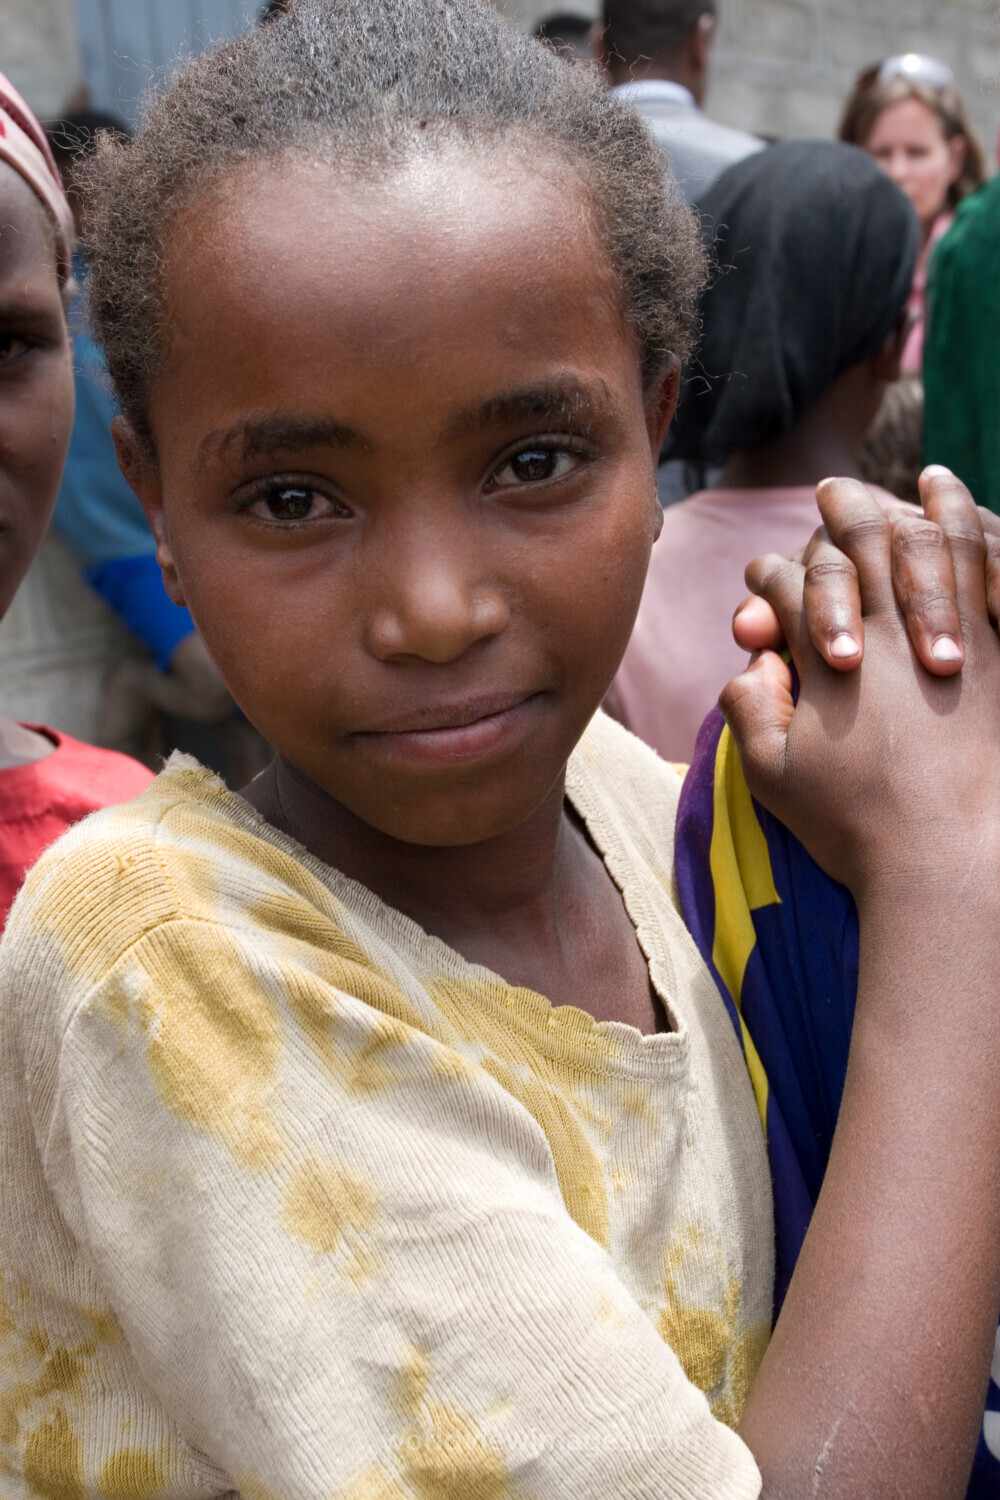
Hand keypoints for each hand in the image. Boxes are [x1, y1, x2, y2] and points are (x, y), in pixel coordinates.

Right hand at [719, 472, 999, 896]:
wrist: (946, 862)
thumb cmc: (853, 827)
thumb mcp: (772, 776)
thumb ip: (750, 709)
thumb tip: (753, 662)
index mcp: (826, 657)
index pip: (785, 586)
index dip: (767, 581)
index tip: (762, 585)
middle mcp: (885, 631)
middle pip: (860, 544)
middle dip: (844, 512)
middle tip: (837, 488)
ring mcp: (946, 636)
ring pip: (935, 544)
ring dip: (931, 505)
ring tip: (932, 477)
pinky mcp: (996, 654)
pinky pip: (988, 573)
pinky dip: (983, 535)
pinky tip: (984, 522)